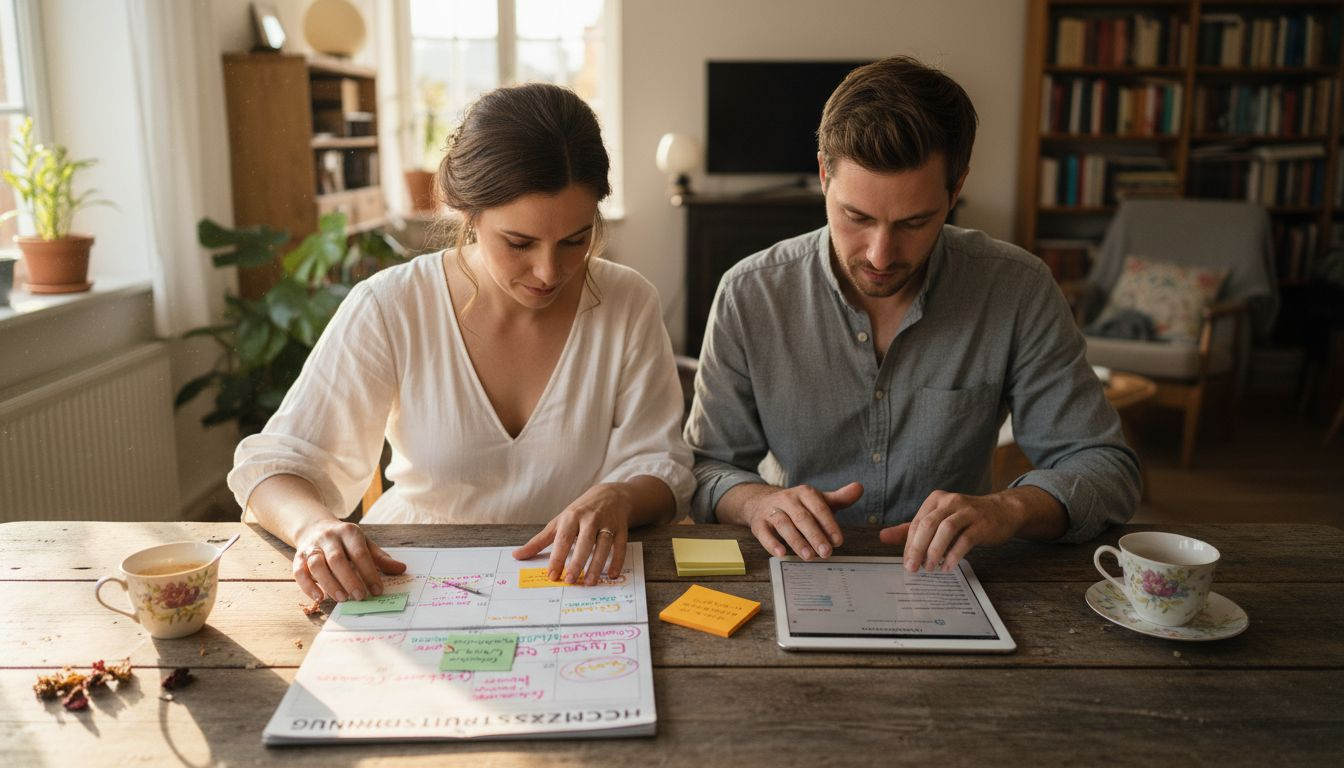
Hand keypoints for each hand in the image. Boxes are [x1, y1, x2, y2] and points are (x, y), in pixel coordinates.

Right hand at [292, 518, 405, 601]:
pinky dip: (308, 586)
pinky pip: (299, 572)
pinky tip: (319, 597)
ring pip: (317, 565)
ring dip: (329, 583)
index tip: (377, 590)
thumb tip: (402, 569)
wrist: (314, 527)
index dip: (369, 572)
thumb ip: (381, 558)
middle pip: (337, 559)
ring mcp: (312, 547)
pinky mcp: (299, 557)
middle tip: (359, 597)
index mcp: (349, 532)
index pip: (360, 553)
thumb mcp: (365, 543)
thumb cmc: (345, 541)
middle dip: (349, 579)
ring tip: (342, 599)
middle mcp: (329, 537)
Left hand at [512, 483, 631, 584]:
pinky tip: (612, 575)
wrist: (611, 495)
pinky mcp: (621, 529)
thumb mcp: (559, 522)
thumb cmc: (580, 511)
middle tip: (571, 580)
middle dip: (578, 561)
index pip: (563, 538)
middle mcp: (590, 519)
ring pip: (603, 545)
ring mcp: (607, 523)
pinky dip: (617, 561)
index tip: (552, 575)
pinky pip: (620, 546)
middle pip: (584, 542)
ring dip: (597, 564)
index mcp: (571, 517)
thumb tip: (516, 556)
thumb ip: (539, 541)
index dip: (557, 557)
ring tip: (590, 582)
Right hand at [744, 482, 860, 559]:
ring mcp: (771, 510)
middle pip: (802, 518)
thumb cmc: (798, 506)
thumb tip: (859, 488)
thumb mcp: (818, 500)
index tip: (838, 541)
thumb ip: (839, 498)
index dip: (829, 525)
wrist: (761, 502)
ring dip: (796, 541)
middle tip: (826, 553)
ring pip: (784, 525)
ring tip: (809, 556)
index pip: (819, 508)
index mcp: (805, 493)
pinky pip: (764, 533)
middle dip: (815, 536)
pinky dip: (771, 543)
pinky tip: (781, 553)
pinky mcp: (758, 523)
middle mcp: (787, 499)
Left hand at [879, 490, 1025, 572]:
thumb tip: (882, 537)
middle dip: (917, 548)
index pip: (917, 523)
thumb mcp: (938, 519)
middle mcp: (950, 501)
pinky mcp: (982, 523)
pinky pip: (965, 539)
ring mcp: (968, 511)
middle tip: (911, 568)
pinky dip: (954, 554)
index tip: (906, 563)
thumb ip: (911, 529)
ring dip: (935, 551)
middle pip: (928, 524)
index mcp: (936, 500)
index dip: (909, 544)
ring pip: (945, 529)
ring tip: (929, 568)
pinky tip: (947, 567)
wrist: (1003, 511)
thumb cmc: (966, 518)